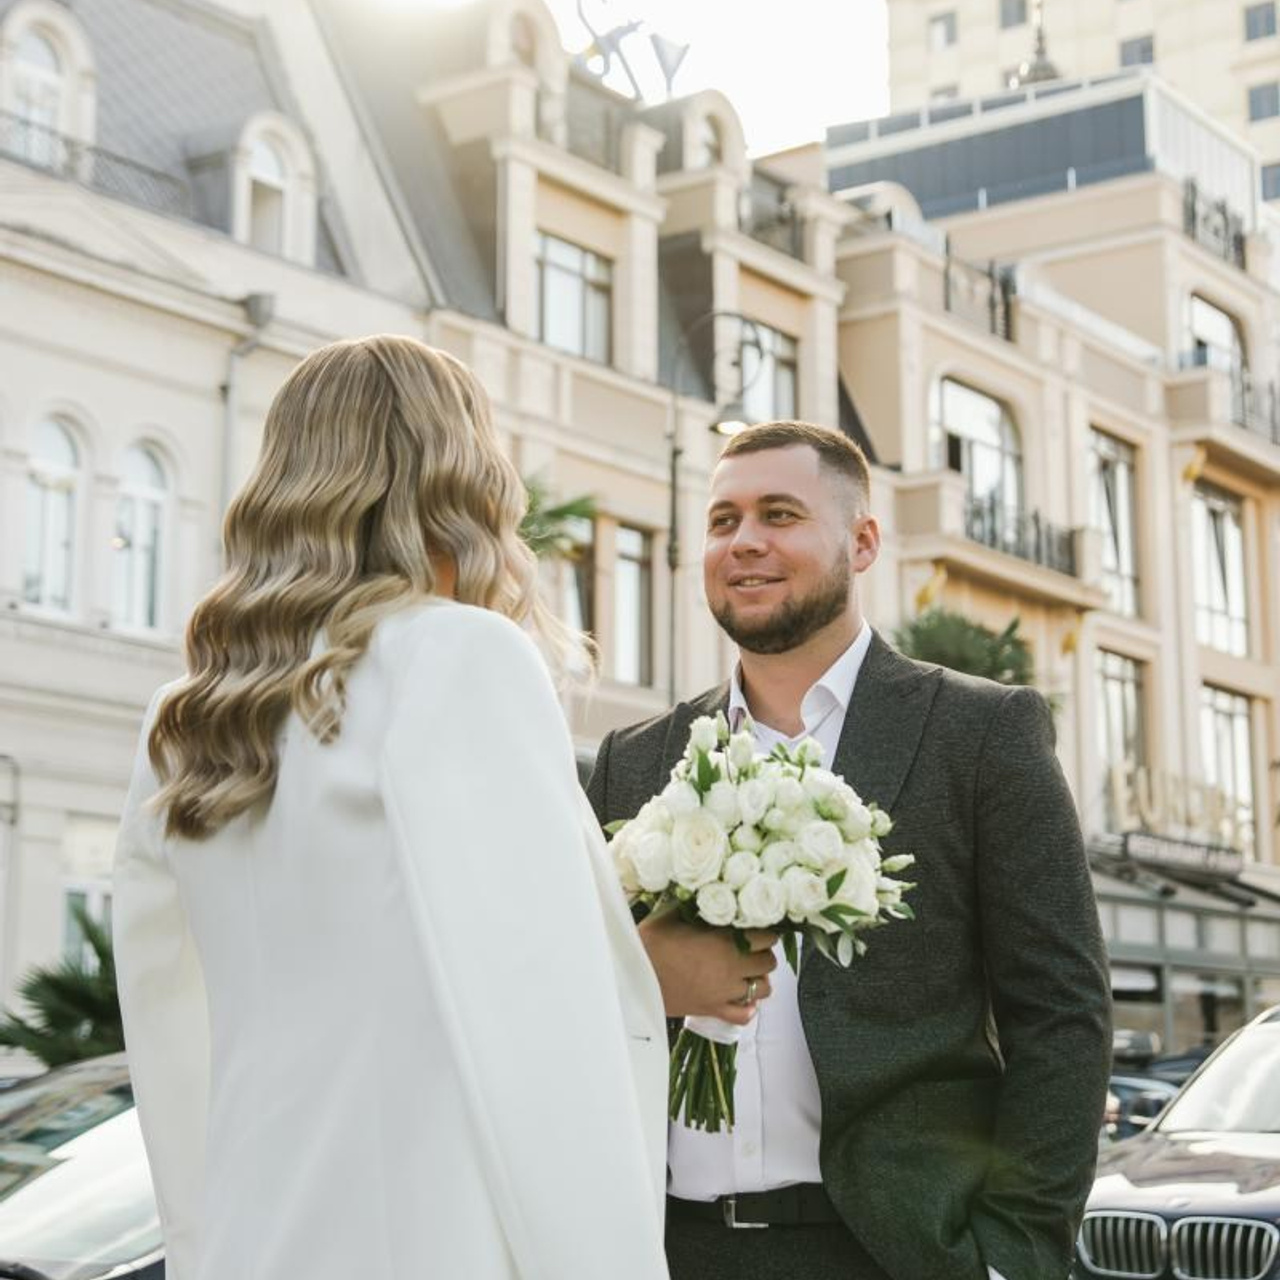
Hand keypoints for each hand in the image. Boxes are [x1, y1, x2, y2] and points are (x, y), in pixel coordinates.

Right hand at [638, 911, 777, 1024]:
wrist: (632, 977)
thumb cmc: (649, 943)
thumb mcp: (672, 914)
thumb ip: (696, 906)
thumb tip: (708, 894)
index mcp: (724, 942)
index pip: (767, 937)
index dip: (766, 930)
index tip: (758, 927)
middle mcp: (730, 968)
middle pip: (769, 962)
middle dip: (763, 953)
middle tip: (751, 948)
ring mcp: (724, 993)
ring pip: (763, 989)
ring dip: (759, 979)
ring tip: (746, 971)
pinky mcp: (713, 1010)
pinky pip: (744, 1016)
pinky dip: (747, 1008)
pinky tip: (741, 998)